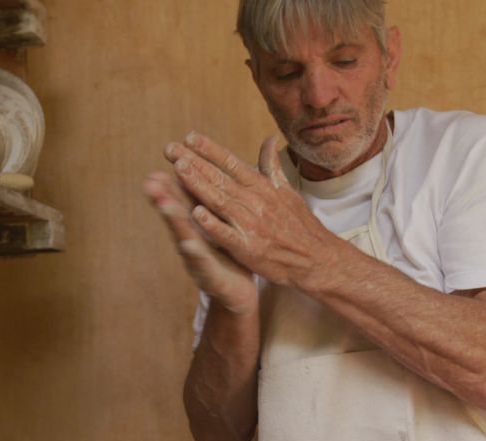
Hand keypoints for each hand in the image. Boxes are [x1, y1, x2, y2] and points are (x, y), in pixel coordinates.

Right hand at [142, 170, 256, 314]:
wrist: (238, 292)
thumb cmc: (229, 253)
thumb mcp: (221, 221)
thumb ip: (212, 197)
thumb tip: (209, 169)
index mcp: (199, 223)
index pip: (186, 196)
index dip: (177, 176)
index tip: (167, 155)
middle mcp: (192, 238)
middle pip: (177, 213)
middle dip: (163, 196)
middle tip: (151, 179)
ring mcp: (196, 258)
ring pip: (183, 235)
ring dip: (173, 220)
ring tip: (165, 204)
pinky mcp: (208, 276)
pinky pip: (201, 263)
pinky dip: (194, 253)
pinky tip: (188, 243)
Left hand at [164, 132, 341, 288]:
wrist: (316, 258)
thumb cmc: (300, 225)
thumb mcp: (287, 191)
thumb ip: (271, 166)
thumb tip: (269, 140)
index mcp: (262, 187)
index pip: (232, 163)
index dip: (210, 150)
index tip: (190, 137)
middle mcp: (255, 202)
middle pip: (219, 178)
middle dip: (193, 162)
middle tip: (170, 149)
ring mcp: (251, 225)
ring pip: (219, 200)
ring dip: (198, 184)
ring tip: (178, 169)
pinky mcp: (248, 248)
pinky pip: (226, 234)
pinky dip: (212, 223)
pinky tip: (195, 213)